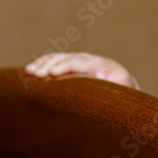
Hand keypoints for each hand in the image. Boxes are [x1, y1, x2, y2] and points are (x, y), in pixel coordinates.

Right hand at [25, 52, 139, 89]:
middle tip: (36, 73)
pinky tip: (30, 71)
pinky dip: (43, 66)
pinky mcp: (75, 71)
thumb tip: (102, 73)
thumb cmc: (126, 98)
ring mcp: (82, 65)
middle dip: (51, 64)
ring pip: (60, 59)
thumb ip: (119, 81)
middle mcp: (92, 61)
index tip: (52, 72)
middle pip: (68, 58)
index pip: (81, 62)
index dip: (66, 66)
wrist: (128, 99)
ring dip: (44, 64)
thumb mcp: (127, 91)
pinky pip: (57, 64)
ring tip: (29, 71)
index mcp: (104, 65)